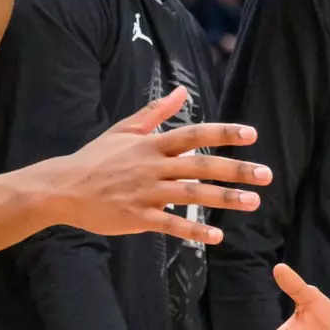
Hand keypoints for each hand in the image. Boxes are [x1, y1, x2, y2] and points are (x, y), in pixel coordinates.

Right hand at [37, 87, 270, 244]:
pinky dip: (193, 232)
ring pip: (191, 196)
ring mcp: (145, 193)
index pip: (194, 135)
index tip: (251, 134)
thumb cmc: (96, 158)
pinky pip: (171, 226)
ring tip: (253, 202)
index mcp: (151, 144)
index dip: (223, 134)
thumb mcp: (125, 130)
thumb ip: (156, 112)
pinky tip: (216, 237)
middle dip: (235, 170)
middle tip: (266, 174)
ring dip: (224, 200)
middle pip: (200, 166)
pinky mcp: (137, 217)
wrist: (63, 188)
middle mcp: (152, 167)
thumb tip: (182, 92)